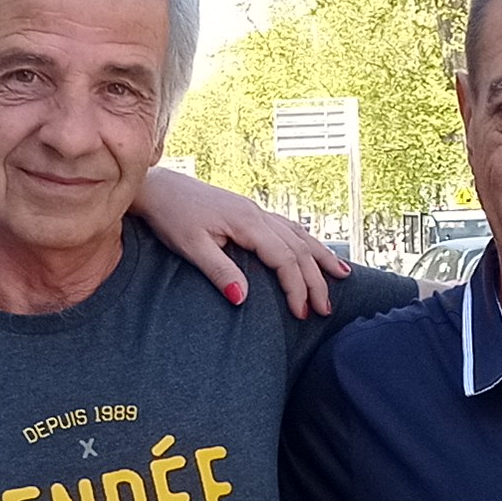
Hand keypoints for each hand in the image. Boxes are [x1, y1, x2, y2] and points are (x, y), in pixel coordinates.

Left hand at [136, 167, 346, 316]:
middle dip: (316, 280)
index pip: (285, 259)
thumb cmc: (171, 216)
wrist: (159, 187)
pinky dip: (306, 241)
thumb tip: (242, 299)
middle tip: (325, 308)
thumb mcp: (190, 246)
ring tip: (342, 275)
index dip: (297, 287)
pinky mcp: (249, 212)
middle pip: (299, 248)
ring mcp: (256, 211)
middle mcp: (258, 214)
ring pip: (299, 235)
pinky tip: (314, 250)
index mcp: (247, 223)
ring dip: (320, 257)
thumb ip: (218, 271)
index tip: (302, 313)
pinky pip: (288, 227)